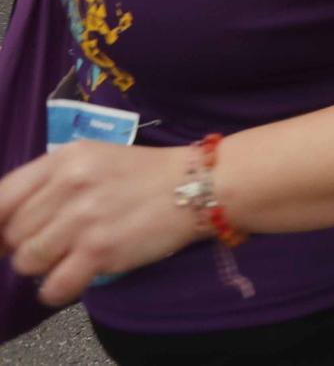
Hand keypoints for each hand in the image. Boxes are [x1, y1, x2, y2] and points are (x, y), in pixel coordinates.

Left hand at [0, 141, 198, 306]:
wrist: (198, 185)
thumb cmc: (142, 174)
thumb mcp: (91, 159)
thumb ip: (48, 182)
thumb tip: (6, 223)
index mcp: (63, 160)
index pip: (0, 199)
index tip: (5, 237)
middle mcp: (69, 186)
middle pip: (13, 234)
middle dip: (27, 245)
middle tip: (56, 244)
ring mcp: (84, 219)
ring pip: (27, 261)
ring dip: (43, 267)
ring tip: (69, 258)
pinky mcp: (101, 250)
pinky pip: (53, 286)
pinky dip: (58, 290)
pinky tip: (75, 278)